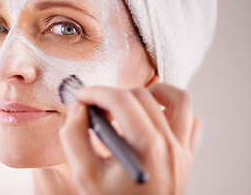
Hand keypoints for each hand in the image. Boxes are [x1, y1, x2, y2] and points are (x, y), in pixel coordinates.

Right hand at [59, 83, 202, 194]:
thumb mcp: (84, 176)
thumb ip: (74, 137)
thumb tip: (78, 109)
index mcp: (146, 149)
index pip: (121, 101)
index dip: (96, 92)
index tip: (82, 96)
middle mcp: (170, 145)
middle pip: (143, 96)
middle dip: (114, 94)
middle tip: (97, 107)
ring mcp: (182, 151)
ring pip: (179, 100)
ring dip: (152, 93)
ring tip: (130, 104)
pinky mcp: (187, 157)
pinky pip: (193, 122)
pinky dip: (175, 112)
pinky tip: (154, 119)